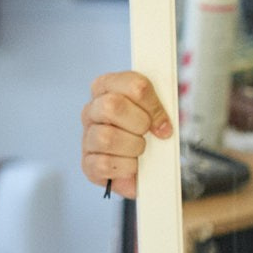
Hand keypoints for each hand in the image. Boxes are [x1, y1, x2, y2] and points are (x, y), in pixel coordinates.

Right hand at [81, 71, 172, 198]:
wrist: (142, 165)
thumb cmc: (146, 132)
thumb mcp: (155, 112)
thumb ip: (160, 108)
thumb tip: (163, 127)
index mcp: (108, 87)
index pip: (133, 85)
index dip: (153, 105)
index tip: (164, 123)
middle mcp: (92, 110)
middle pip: (112, 105)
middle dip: (139, 123)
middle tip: (147, 134)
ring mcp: (87, 136)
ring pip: (107, 137)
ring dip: (133, 147)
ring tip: (139, 151)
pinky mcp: (88, 163)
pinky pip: (104, 163)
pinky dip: (126, 167)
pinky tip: (132, 165)